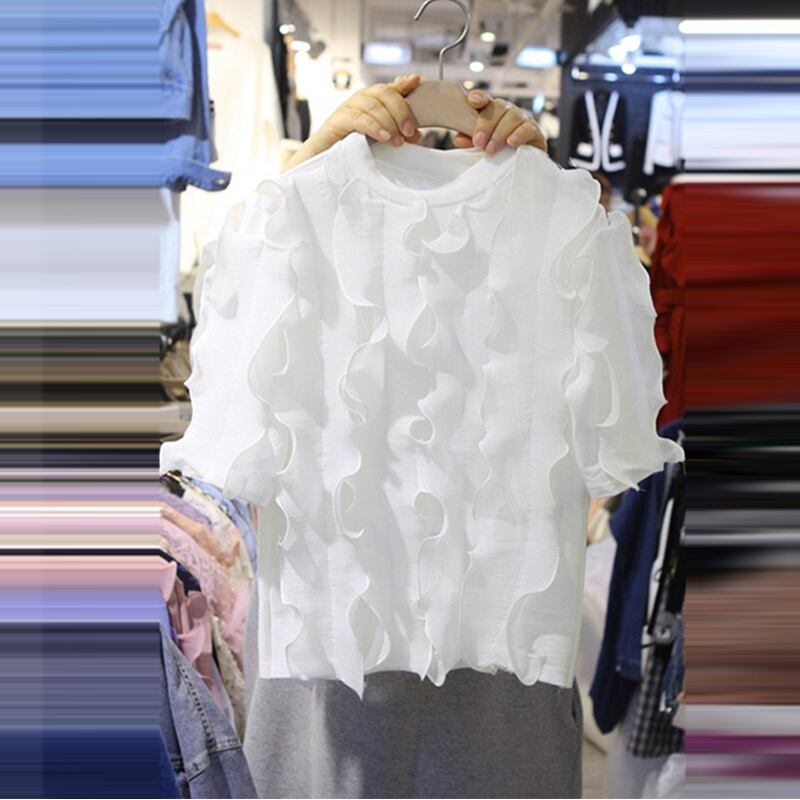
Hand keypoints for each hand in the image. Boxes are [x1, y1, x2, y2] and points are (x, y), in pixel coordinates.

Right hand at [284, 74, 422, 170]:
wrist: (324, 159)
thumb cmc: (352, 148)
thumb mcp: (380, 139)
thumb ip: (398, 134)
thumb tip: (418, 134)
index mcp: (373, 102)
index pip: (391, 88)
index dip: (404, 83)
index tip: (417, 81)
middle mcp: (361, 99)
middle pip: (385, 92)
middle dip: (401, 110)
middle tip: (409, 131)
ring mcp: (349, 107)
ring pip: (373, 105)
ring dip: (389, 122)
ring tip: (397, 141)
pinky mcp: (339, 119)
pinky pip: (359, 118)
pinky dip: (373, 126)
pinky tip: (383, 137)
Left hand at [453, 90, 545, 154]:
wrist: (523, 166)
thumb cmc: (500, 153)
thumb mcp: (482, 147)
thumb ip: (470, 141)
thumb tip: (458, 138)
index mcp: (493, 112)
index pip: (485, 99)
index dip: (479, 97)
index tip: (473, 101)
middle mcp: (508, 111)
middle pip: (498, 107)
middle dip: (486, 125)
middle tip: (479, 142)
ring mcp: (522, 119)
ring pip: (512, 116)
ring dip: (499, 133)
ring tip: (491, 149)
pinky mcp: (534, 131)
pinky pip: (527, 128)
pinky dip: (519, 134)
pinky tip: (511, 143)